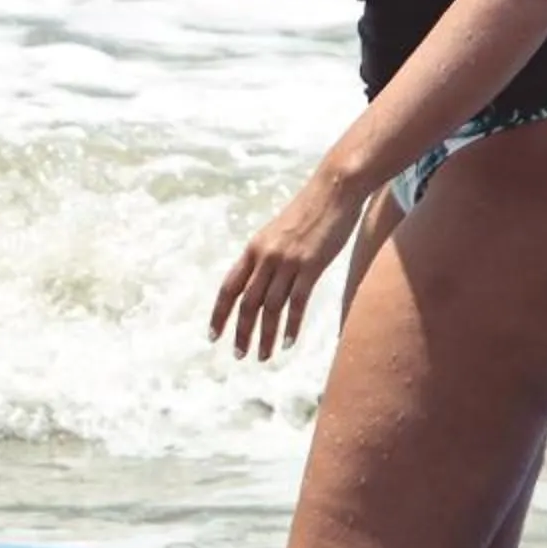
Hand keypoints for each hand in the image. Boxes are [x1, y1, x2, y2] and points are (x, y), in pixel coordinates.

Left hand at [210, 168, 367, 362]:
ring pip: (271, 307)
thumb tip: (259, 280)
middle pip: (247, 302)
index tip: (213, 335)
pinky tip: (288, 343)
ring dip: (265, 335)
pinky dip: (292, 326)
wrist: (333, 191)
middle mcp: (265, 257)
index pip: (229, 287)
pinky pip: (297, 303)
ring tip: (262, 356)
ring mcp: (288, 262)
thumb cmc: (307, 212)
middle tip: (238, 355)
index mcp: (253, 248)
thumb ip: (266, 255)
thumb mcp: (277, 233)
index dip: (219, 313)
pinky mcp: (311, 267)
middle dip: (241, 332)